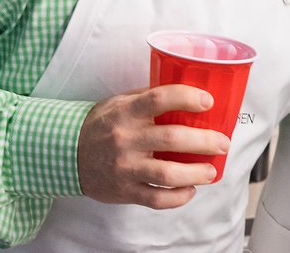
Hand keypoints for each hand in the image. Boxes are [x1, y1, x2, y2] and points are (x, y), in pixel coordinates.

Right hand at [77, 84, 226, 208]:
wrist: (67, 153)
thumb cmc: (99, 125)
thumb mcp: (117, 102)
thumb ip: (146, 97)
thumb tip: (183, 92)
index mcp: (126, 112)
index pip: (159, 98)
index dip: (187, 97)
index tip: (208, 102)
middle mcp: (126, 139)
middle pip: (172, 138)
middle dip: (205, 141)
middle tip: (222, 142)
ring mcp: (125, 167)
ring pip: (168, 173)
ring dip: (196, 172)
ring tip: (211, 171)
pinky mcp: (125, 191)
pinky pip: (157, 198)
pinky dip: (178, 197)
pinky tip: (190, 190)